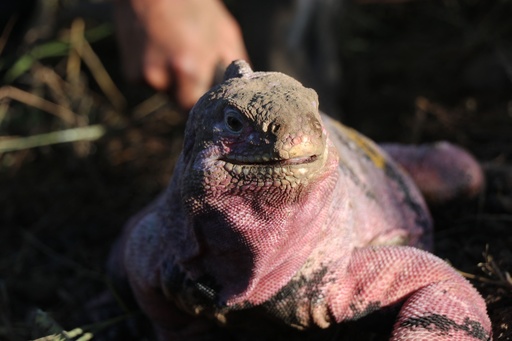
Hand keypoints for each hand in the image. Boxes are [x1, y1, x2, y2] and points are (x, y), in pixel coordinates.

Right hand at [114, 0, 248, 108]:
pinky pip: (152, 83)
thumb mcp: (225, 32)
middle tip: (197, 69)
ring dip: (174, 81)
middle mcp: (161, 77)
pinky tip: (160, 49)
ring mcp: (143, 76)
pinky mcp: (130, 73)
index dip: (206, 102)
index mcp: (188, 69)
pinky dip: (157, 72)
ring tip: (177, 52)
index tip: (212, 93)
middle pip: (181, 103)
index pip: (198, 108)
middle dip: (191, 90)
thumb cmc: (192, 3)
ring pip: (167, 92)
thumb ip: (236, 63)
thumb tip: (244, 85)